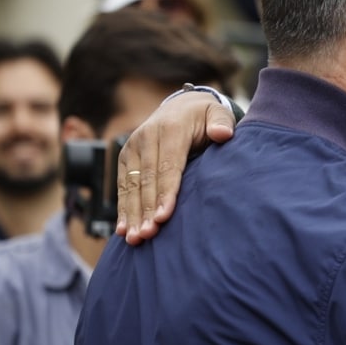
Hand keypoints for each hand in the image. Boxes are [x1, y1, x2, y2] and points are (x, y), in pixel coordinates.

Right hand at [117, 92, 236, 243]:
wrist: (182, 105)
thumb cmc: (205, 117)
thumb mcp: (217, 113)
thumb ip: (221, 122)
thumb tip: (223, 134)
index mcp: (170, 128)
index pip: (167, 165)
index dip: (166, 192)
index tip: (164, 216)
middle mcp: (146, 136)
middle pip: (146, 179)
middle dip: (146, 209)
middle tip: (148, 234)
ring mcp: (132, 147)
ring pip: (130, 185)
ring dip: (131, 213)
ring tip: (134, 238)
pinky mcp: (125, 157)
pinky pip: (122, 185)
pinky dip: (123, 208)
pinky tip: (123, 229)